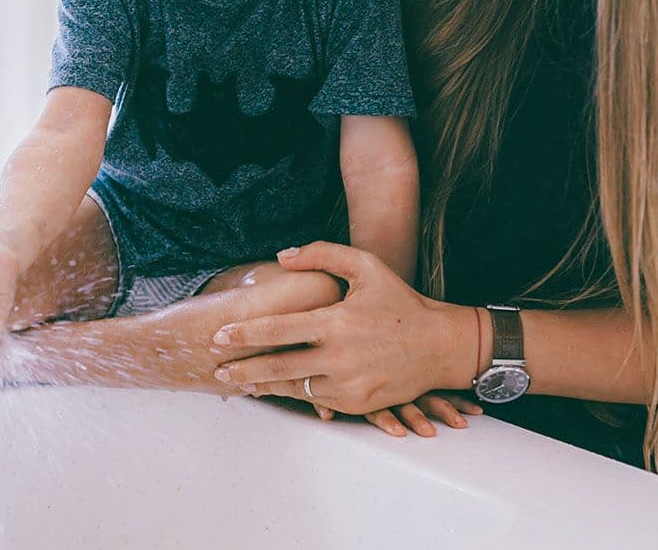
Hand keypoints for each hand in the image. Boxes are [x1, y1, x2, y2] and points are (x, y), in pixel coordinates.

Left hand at [212, 242, 476, 413]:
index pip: (278, 329)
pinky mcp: (357, 403)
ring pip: (294, 388)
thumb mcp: (366, 266)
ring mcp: (348, 385)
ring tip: (240, 382)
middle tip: (217, 369)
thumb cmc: (400, 302)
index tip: (218, 337)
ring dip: (264, 385)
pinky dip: (295, 394)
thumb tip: (282, 256)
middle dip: (242, 369)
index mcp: (336, 321)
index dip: (244, 334)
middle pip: (278, 366)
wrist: (440, 345)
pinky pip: (318, 401)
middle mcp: (339, 357)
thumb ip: (322, 254)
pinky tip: (276, 389)